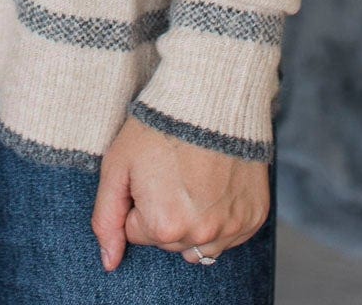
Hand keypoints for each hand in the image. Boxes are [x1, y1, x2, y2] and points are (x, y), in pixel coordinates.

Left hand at [91, 115, 269, 269]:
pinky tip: (216, 183)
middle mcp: (201, 235)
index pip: (137, 232)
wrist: (211, 98)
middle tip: (170, 172)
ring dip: (193, 221)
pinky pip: (229, 234)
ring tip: (193, 179)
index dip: (139, 200)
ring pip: (199, 243)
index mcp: (164, 226)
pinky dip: (221, 215)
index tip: (148, 171)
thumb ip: (107, 219)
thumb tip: (108, 263)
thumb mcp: (118, 166)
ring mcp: (232, 228)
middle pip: (168, 241)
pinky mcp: (254, 217)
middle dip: (164, 212)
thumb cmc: (158, 127)